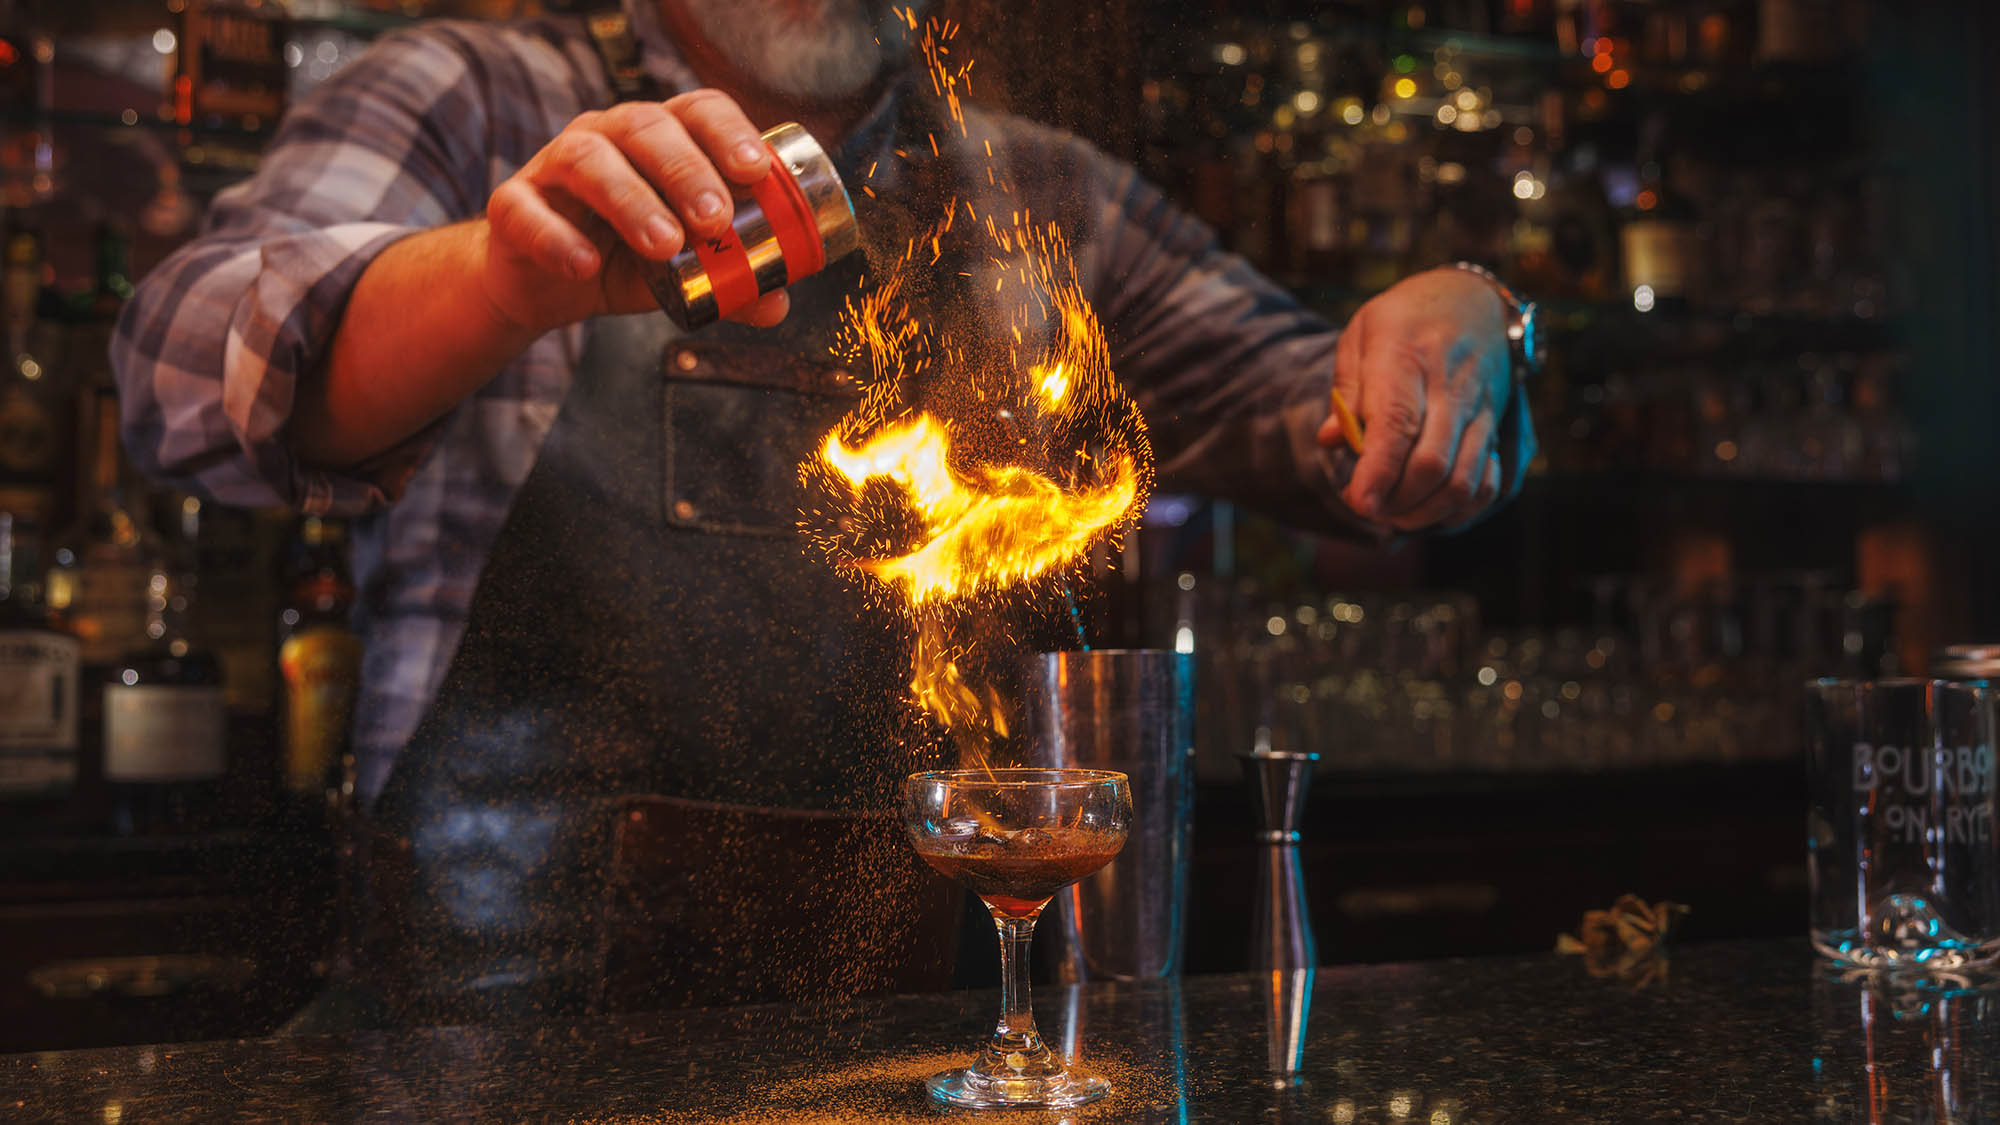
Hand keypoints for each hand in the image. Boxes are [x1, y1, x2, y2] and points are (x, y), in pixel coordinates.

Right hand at [479, 89, 790, 334]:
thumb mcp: (683, 275)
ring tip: (665, 246)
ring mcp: (554, 165)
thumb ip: (729, 285)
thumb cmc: (624, 258)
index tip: (756, 171)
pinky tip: (586, 265)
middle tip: (716, 218)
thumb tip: (777, 304)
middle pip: (645, 127)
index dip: (728, 132)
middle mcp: (607, 136)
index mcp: (659, 138)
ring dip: (631, 200)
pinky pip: (526, 211)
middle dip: (686, 170)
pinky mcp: (513, 204)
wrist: (543, 283)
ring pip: (587, 161)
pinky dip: (557, 238)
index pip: (697, 110)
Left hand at [1316, 266, 1536, 531]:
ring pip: (1462, 480)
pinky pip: (1486, 482)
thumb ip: (1347, 389)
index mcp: (1407, 355)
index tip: (1358, 501)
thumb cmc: (1405, 319)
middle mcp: (1450, 385)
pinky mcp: (1495, 427)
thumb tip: (1330, 440)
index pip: (1398, 421)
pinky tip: (1429, 507)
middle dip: (1396, 500)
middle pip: (1431, 461)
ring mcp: (1479, 409)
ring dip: (1424, 511)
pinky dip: (1458, 509)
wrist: (1474, 300)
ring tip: (1392, 514)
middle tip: (1367, 507)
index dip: (1378, 469)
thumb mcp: (1362, 333)